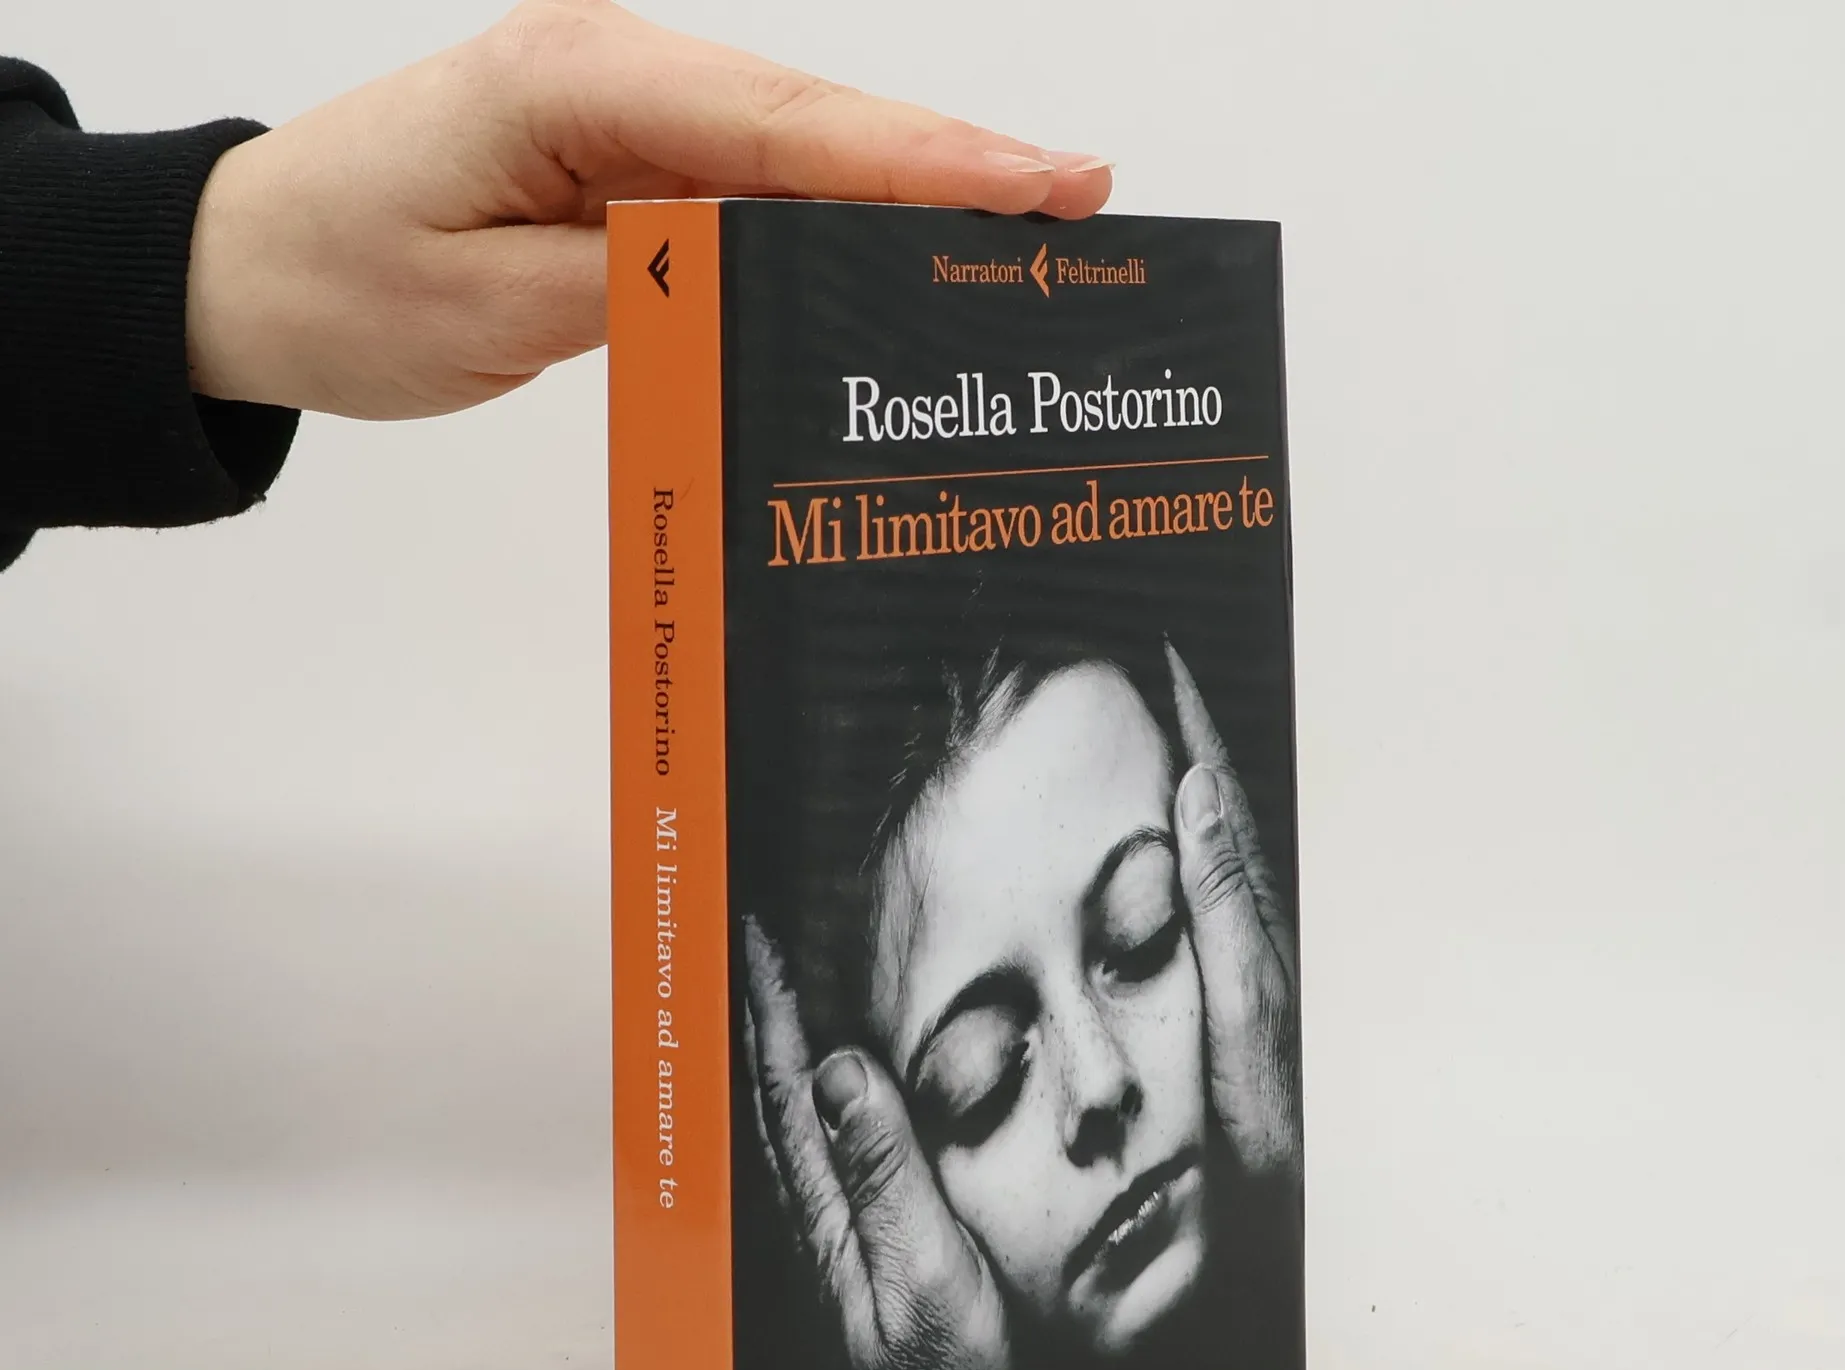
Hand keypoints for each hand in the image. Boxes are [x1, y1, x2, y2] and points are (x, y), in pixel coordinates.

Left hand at [184, 0, 1113, 419]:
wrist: (247, 268)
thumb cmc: (340, 280)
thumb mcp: (488, 307)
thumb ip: (641, 282)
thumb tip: (770, 273)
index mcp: (574, 82)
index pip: (784, 127)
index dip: (920, 160)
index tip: (1036, 184)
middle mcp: (612, 72)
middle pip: (815, 121)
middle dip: (951, 163)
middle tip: (1081, 200)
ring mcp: (623, 112)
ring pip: (796, 152)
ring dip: (905, 191)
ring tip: (1028, 227)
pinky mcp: (622, 159)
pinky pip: (751, 188)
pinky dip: (831, 220)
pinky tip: (900, 253)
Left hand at [741, 917, 1011, 1369]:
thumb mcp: (928, 1278)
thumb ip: (885, 1176)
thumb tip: (839, 1072)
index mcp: (825, 1213)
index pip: (786, 1088)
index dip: (771, 1010)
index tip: (758, 940)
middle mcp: (813, 1220)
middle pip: (772, 1094)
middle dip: (760, 1013)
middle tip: (752, 940)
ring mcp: (828, 1240)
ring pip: (786, 1122)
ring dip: (774, 1051)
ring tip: (770, 993)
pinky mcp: (853, 1259)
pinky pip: (813, 1156)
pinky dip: (804, 1103)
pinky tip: (816, 1092)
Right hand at [1166, 644, 1302, 1182]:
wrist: (1288, 1217)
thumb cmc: (1269, 1124)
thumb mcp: (1243, 1006)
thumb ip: (1223, 904)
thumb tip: (1200, 793)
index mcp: (1255, 922)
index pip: (1220, 801)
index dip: (1195, 728)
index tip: (1167, 660)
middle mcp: (1253, 934)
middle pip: (1217, 817)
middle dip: (1186, 745)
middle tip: (1150, 682)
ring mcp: (1242, 967)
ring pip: (1208, 859)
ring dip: (1180, 798)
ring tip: (1145, 746)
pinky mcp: (1227, 1002)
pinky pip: (1197, 908)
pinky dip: (1175, 863)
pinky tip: (1152, 868)